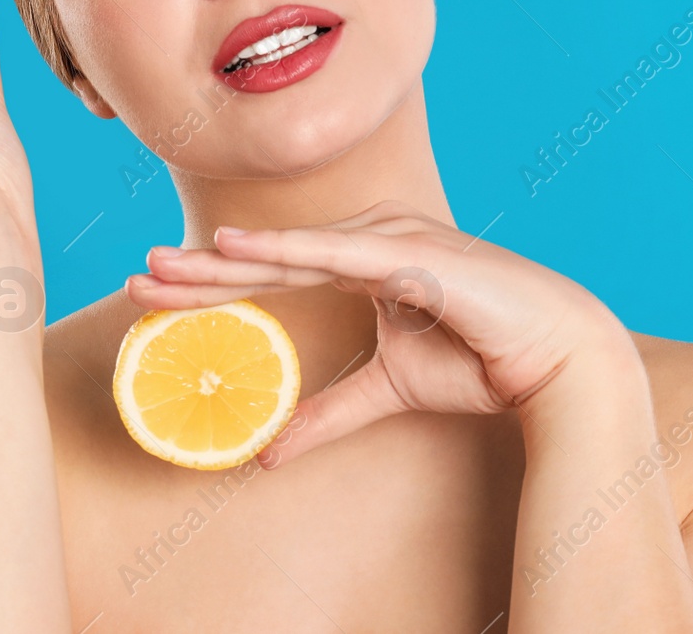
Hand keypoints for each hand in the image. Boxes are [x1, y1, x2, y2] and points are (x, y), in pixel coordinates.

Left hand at [124, 199, 637, 466]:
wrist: (554, 362)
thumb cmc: (480, 361)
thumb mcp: (386, 392)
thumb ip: (328, 413)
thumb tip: (269, 454)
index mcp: (363, 260)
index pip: (274, 274)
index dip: (215, 283)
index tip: (157, 292)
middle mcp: (370, 239)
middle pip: (268, 259)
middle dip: (201, 270)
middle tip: (137, 276)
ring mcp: (390, 238)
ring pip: (289, 253)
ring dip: (224, 261)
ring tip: (164, 268)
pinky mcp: (410, 253)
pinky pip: (334, 253)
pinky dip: (284, 248)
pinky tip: (235, 244)